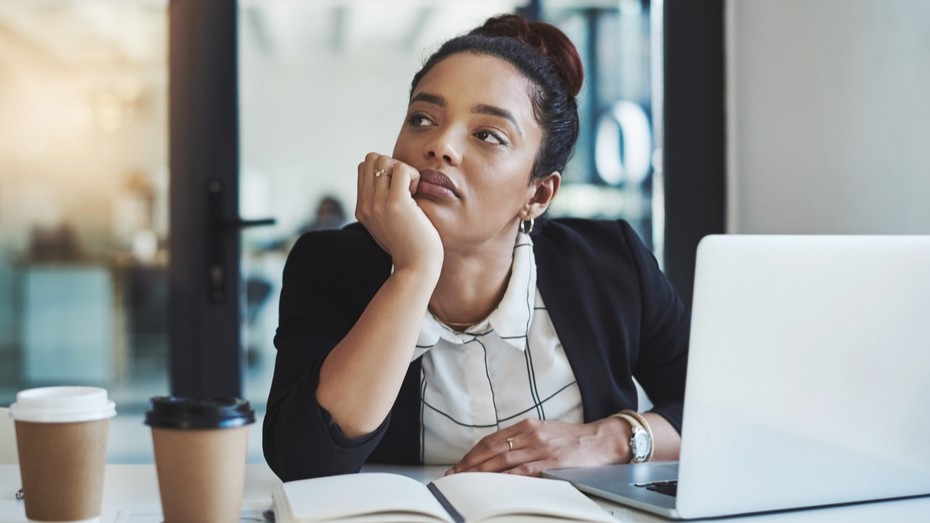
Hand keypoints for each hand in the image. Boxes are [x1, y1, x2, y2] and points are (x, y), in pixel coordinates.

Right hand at [355, 152, 442, 272]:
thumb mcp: (388, 224)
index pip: (364, 167)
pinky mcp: (396, 204)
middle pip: (371, 159)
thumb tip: (391, 180)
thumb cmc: (411, 247)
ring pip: (384, 160)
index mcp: (362, 209)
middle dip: (391, 165)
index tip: (399, 189)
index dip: (384, 170)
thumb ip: (383, 205)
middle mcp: (365, 205)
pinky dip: (413, 175)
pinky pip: (401, 168)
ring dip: (403, 169)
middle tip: (406, 187)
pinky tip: (417, 194)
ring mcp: (378, 204)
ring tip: (412, 192)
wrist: (416, 268)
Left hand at [445, 418, 629, 477]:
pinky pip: (523, 471)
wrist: (604, 440)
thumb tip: (501, 454)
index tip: (460, 464)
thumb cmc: (575, 439)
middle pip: (492, 449)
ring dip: (482, 472)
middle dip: (470, 463)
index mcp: (527, 425)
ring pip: (503, 460)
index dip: (473, 453)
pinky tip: (495, 484)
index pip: (492, 440)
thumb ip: (524, 440)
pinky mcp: (551, 462)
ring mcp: (541, 448)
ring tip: (467, 481)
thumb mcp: (545, 432)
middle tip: (455, 475)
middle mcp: (531, 434)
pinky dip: (506, 478)